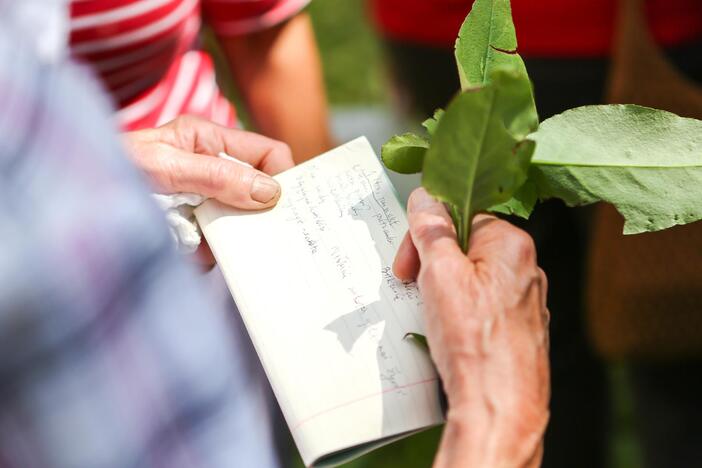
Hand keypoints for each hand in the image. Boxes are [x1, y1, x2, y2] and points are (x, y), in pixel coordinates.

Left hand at [124, 115, 293, 265]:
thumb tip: (270, 192)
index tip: (288, 203)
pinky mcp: (196, 234)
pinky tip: (206, 254)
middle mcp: (214, 172)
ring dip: (241, 234)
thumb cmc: (113, 169)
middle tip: (279, 231)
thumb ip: (217, 176)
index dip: (284, 175)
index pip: (267, 153)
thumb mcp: (166, 167)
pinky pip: (223, 247)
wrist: (72, 202)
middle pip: (262, 191)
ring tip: (232, 243)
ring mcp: (206, 204)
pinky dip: (220, 254)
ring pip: (246, 222)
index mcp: (210, 142)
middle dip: (267, 210)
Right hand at [394, 189, 549, 467]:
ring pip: (473, 278)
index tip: (408, 263)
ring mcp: (526, 301)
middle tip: (412, 287)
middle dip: (433, 263)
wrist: (500, 407)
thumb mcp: (439, 274)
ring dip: (444, 289)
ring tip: (431, 315)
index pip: (460, 216)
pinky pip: (484, 306)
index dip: (427, 237)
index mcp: (512, 244)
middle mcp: (527, 267)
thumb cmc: (473, 342)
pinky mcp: (520, 329)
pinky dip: (461, 313)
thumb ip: (431, 230)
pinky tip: (450, 333)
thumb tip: (426, 197)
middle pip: (467, 246)